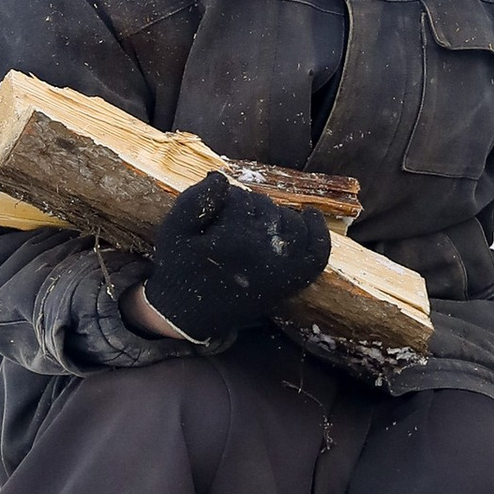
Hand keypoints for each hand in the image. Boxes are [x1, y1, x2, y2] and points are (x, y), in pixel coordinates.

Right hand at [139, 172, 331, 346]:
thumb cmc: (179, 268)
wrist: (187, 315)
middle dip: (251, 208)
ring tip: (258, 224)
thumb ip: (195, 199)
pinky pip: (317, 252)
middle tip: (233, 222)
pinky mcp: (290, 283)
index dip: (228, 200)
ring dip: (277, 217)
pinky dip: (318, 232)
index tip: (217, 213)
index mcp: (233, 238)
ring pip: (292, 223)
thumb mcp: (174, 230)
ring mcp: (281, 269)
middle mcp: (262, 253)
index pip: (242, 198)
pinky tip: (311, 215)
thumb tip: (222, 178)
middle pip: (268, 208)